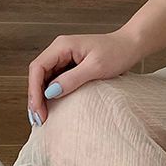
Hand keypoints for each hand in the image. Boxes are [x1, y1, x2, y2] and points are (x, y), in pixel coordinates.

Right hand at [27, 28, 142, 123]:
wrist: (131, 46)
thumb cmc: (117, 53)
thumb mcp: (95, 68)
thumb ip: (72, 79)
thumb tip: (50, 93)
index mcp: (62, 46)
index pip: (38, 68)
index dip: (34, 91)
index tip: (39, 111)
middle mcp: (59, 50)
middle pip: (38, 75)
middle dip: (35, 97)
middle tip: (38, 119)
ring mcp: (64, 58)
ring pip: (45, 79)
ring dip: (41, 98)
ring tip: (41, 117)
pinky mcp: (71, 66)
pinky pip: (56, 80)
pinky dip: (52, 95)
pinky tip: (52, 107)